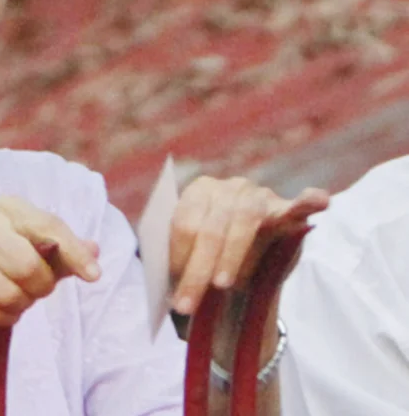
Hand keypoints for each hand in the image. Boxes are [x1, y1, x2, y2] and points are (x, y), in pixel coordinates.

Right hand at [0, 196, 101, 338]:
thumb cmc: (9, 267)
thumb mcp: (42, 256)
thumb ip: (67, 253)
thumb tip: (94, 249)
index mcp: (7, 208)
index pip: (48, 226)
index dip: (74, 253)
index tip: (94, 276)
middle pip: (28, 266)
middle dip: (41, 287)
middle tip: (36, 288)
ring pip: (9, 295)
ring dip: (20, 305)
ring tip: (13, 297)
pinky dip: (2, 318)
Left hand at [167, 176, 327, 314]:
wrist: (244, 270)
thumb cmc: (212, 264)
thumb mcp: (192, 264)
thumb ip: (183, 266)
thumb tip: (172, 293)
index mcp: (197, 192)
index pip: (184, 224)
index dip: (179, 260)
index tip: (174, 295)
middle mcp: (227, 188)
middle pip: (211, 227)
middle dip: (198, 270)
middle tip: (187, 305)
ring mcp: (259, 196)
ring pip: (243, 222)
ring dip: (232, 256)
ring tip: (223, 285)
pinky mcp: (287, 211)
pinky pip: (300, 204)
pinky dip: (309, 201)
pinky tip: (319, 202)